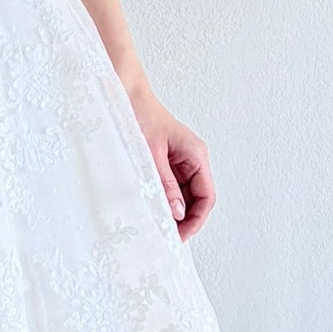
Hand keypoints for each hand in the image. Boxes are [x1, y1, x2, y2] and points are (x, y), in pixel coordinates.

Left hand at [126, 82, 213, 240]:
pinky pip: (171, 187)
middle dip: (185, 220)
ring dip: (173, 212)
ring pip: (184, 196)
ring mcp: (181, 161)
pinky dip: (164, 200)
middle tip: (168, 237)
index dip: (196, 219)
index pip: (206, 196)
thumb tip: (177, 212)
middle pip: (197, 199)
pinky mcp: (167, 162)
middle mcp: (193, 159)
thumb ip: (165, 184)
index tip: (181, 236)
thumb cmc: (140, 115)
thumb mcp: (151, 154)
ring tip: (159, 228)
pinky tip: (153, 211)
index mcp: (196, 155)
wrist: (126, 95)